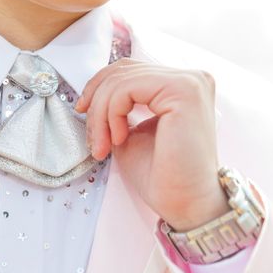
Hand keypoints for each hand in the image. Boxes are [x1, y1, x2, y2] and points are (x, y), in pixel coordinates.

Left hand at [75, 59, 228, 230]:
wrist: (183, 203)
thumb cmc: (160, 174)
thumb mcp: (130, 130)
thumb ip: (118, 107)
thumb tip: (91, 94)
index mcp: (180, 86)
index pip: (129, 69)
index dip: (98, 86)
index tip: (82, 111)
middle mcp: (191, 78)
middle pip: (122, 70)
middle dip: (96, 103)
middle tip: (93, 138)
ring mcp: (190, 82)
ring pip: (121, 80)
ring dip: (101, 114)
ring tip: (102, 144)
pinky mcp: (184, 91)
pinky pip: (127, 88)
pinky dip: (112, 114)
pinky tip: (118, 138)